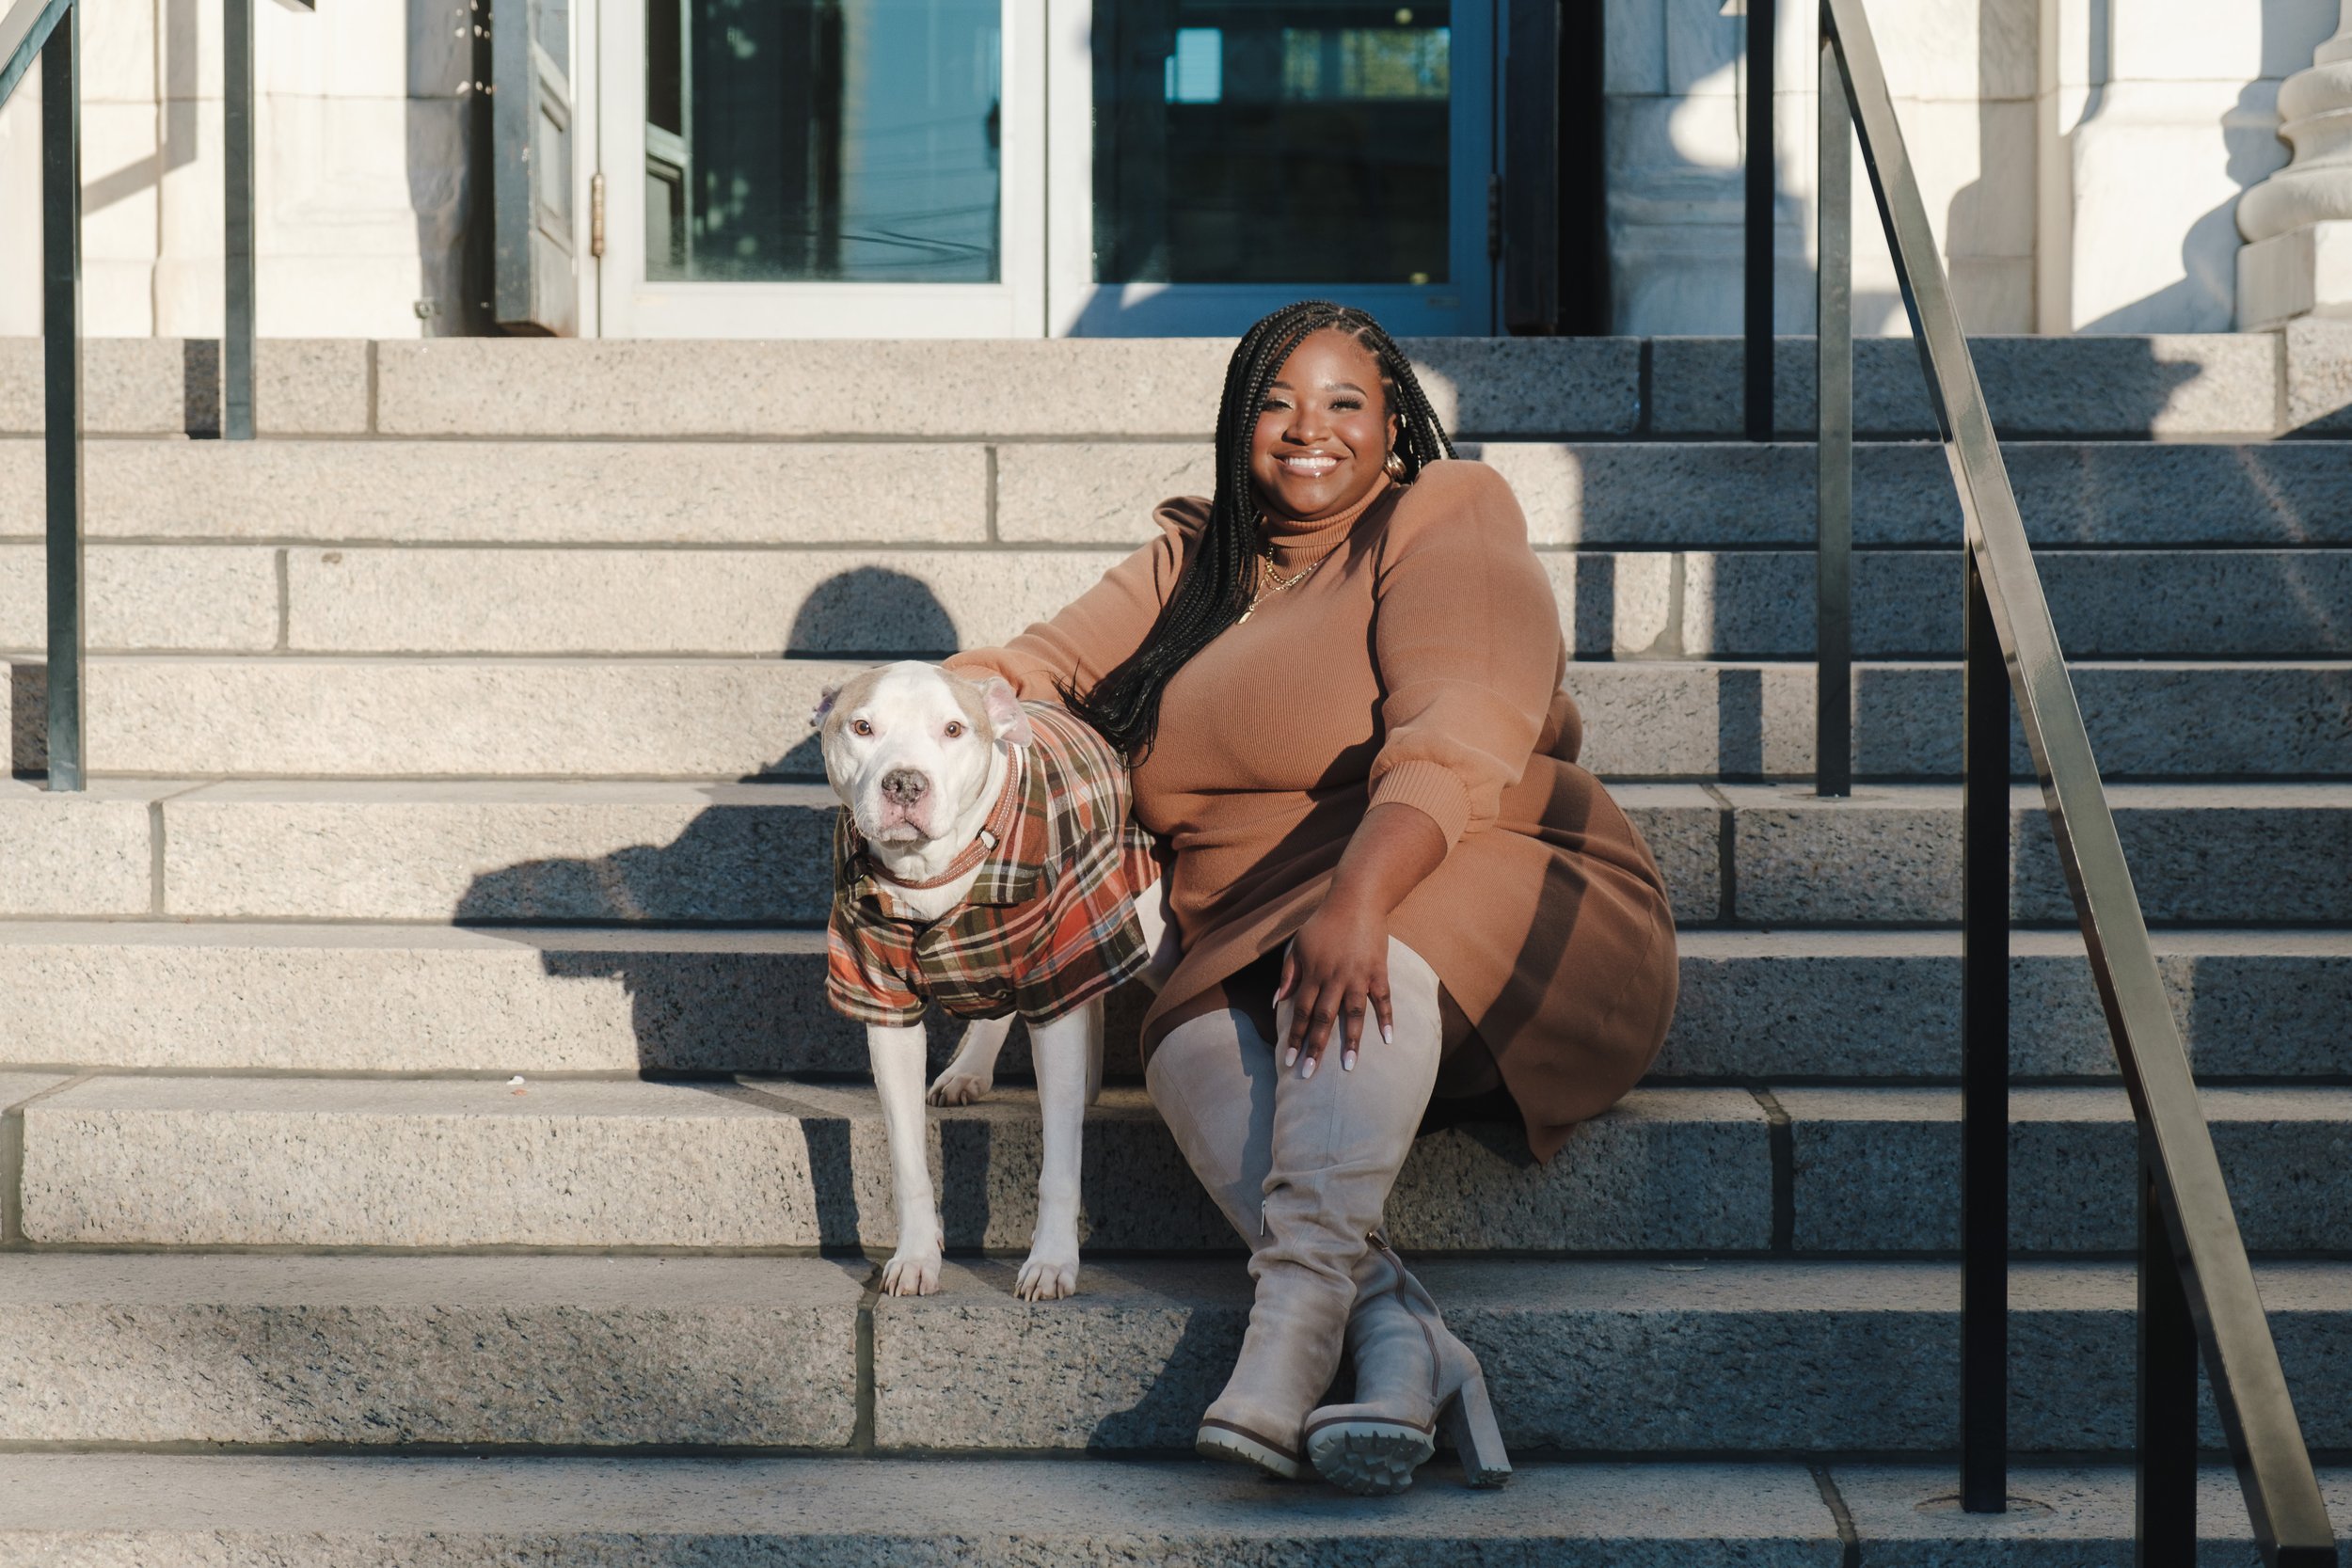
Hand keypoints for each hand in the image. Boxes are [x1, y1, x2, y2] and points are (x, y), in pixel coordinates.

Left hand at [1276, 895, 1394, 1077]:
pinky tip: (1388, 1040)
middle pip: (1324, 1019)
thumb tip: (1278, 1002)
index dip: (1295, 1037)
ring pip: (1353, 1014)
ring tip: (1350, 1067)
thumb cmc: (1323, 924)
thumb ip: (1288, 974)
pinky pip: (1383, 999)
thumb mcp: (1298, 946)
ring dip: (1351, 1041)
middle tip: (1309, 1074)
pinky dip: (1386, 1019)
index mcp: (1313, 974)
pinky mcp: (1378, 971)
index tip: (1288, 1061)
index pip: (1302, 1012)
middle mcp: (1334, 979)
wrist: (1356, 900)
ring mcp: (1358, 976)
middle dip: (1316, 1048)